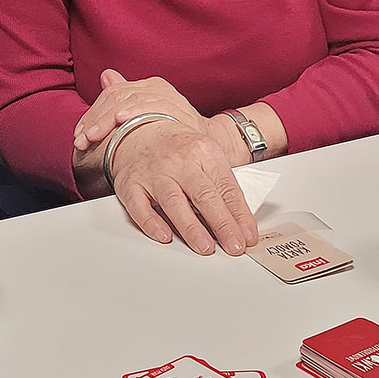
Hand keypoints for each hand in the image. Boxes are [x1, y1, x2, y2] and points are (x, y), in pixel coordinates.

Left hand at [73, 70, 199, 152]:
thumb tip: (106, 75)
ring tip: (93, 136)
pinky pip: (151, 107)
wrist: (210, 143)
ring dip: (107, 120)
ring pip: (129, 101)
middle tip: (82, 139)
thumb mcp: (146, 116)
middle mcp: (155, 88)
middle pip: (117, 97)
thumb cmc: (174, 131)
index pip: (111, 95)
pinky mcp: (177, 108)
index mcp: (146, 87)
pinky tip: (119, 121)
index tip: (80, 134)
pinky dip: (133, 113)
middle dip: (95, 120)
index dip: (92, 114)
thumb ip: (125, 99)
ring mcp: (167, 96)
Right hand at [106, 119, 258, 254]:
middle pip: (204, 195)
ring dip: (191, 228)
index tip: (247, 236)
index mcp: (204, 152)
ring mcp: (153, 173)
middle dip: (222, 224)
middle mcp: (178, 161)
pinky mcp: (130, 184)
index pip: (226, 187)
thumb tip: (241, 224)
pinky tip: (164, 237)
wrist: (142, 130)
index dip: (239, 215)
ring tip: (205, 247)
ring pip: (174, 202)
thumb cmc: (180, 150)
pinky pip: (140, 206)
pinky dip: (151, 223)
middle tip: (233, 246)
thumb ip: (224, 187)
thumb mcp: (208, 158)